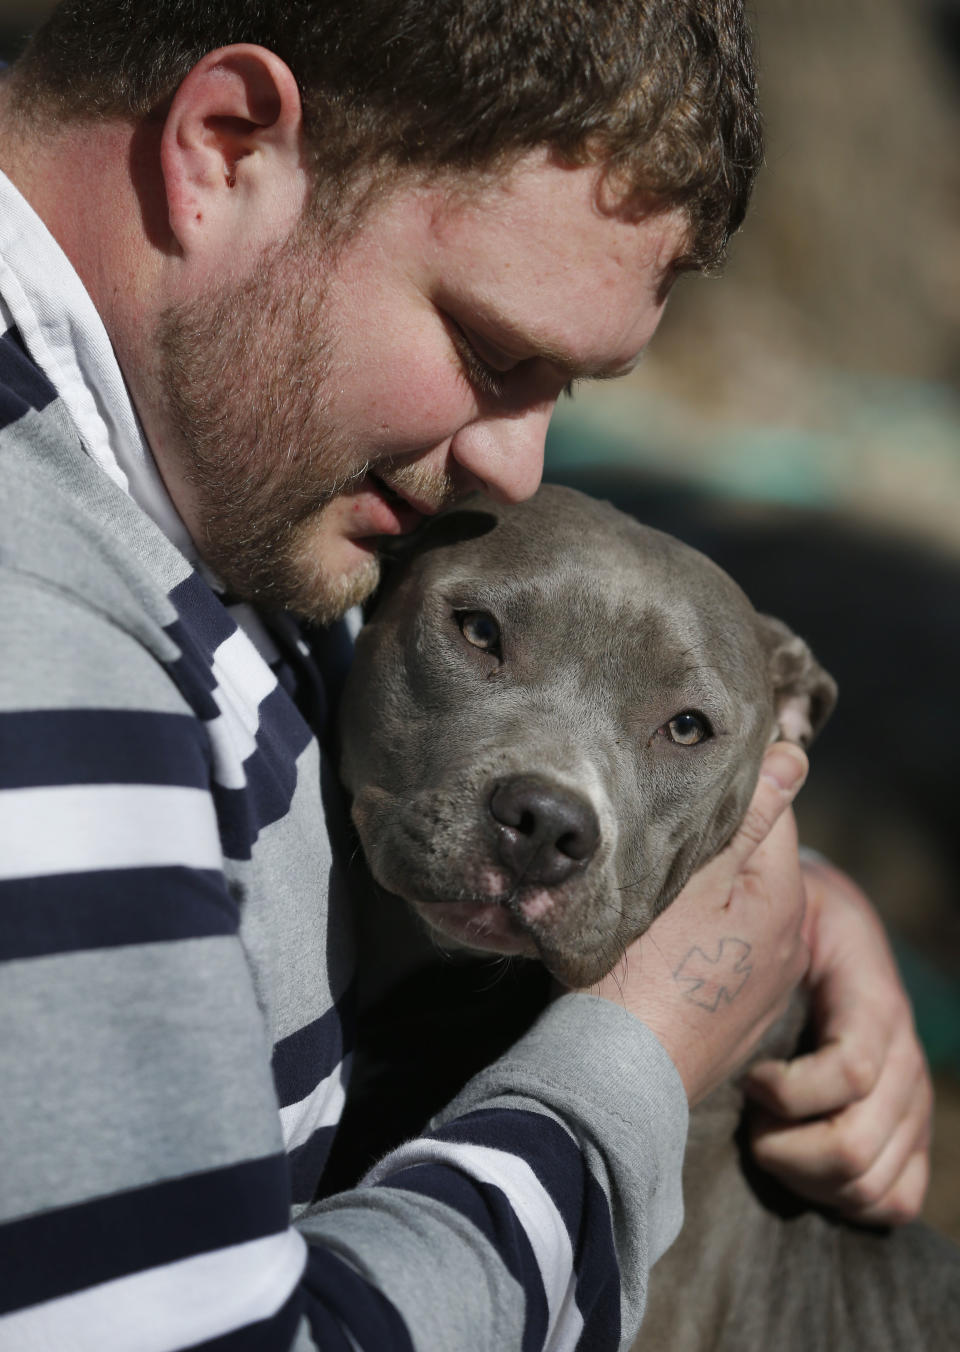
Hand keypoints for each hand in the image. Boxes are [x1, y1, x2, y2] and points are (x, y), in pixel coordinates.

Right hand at [582, 743, 810, 1105]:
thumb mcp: (691, 881)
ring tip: (653, 891)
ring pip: (739, 909)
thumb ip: (747, 819)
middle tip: (656, 837)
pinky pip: (726, 955)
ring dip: (707, 893)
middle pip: (757, 861)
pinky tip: (661, 948)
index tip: (679, 786)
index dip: (730, 788)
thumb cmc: (640, 975)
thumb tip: (794, 755)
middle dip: (715, 843)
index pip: (774, 809)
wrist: (613, 1080)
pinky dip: (701, 940)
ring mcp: (764, 986)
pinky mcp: (737, 1018)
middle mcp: (788, 942)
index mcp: (783, 898)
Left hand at [743, 855, 931, 1224]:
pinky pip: (896, 1199)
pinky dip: (849, 1199)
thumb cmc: (775, 915)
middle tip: (753, 1117)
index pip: (852, 1068)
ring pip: (882, 1184)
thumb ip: (769, 825)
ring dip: (813, 1176)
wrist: (807, 943)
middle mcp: (901, 1056)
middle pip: (864, 1147)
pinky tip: (799, 1164)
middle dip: (795, 1148)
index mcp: (871, 997)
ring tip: (768, 1137)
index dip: (793, 1089)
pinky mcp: (900, 1133)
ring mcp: (906, 1098)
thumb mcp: (772, 870)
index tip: (751, 1080)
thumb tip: (783, 749)